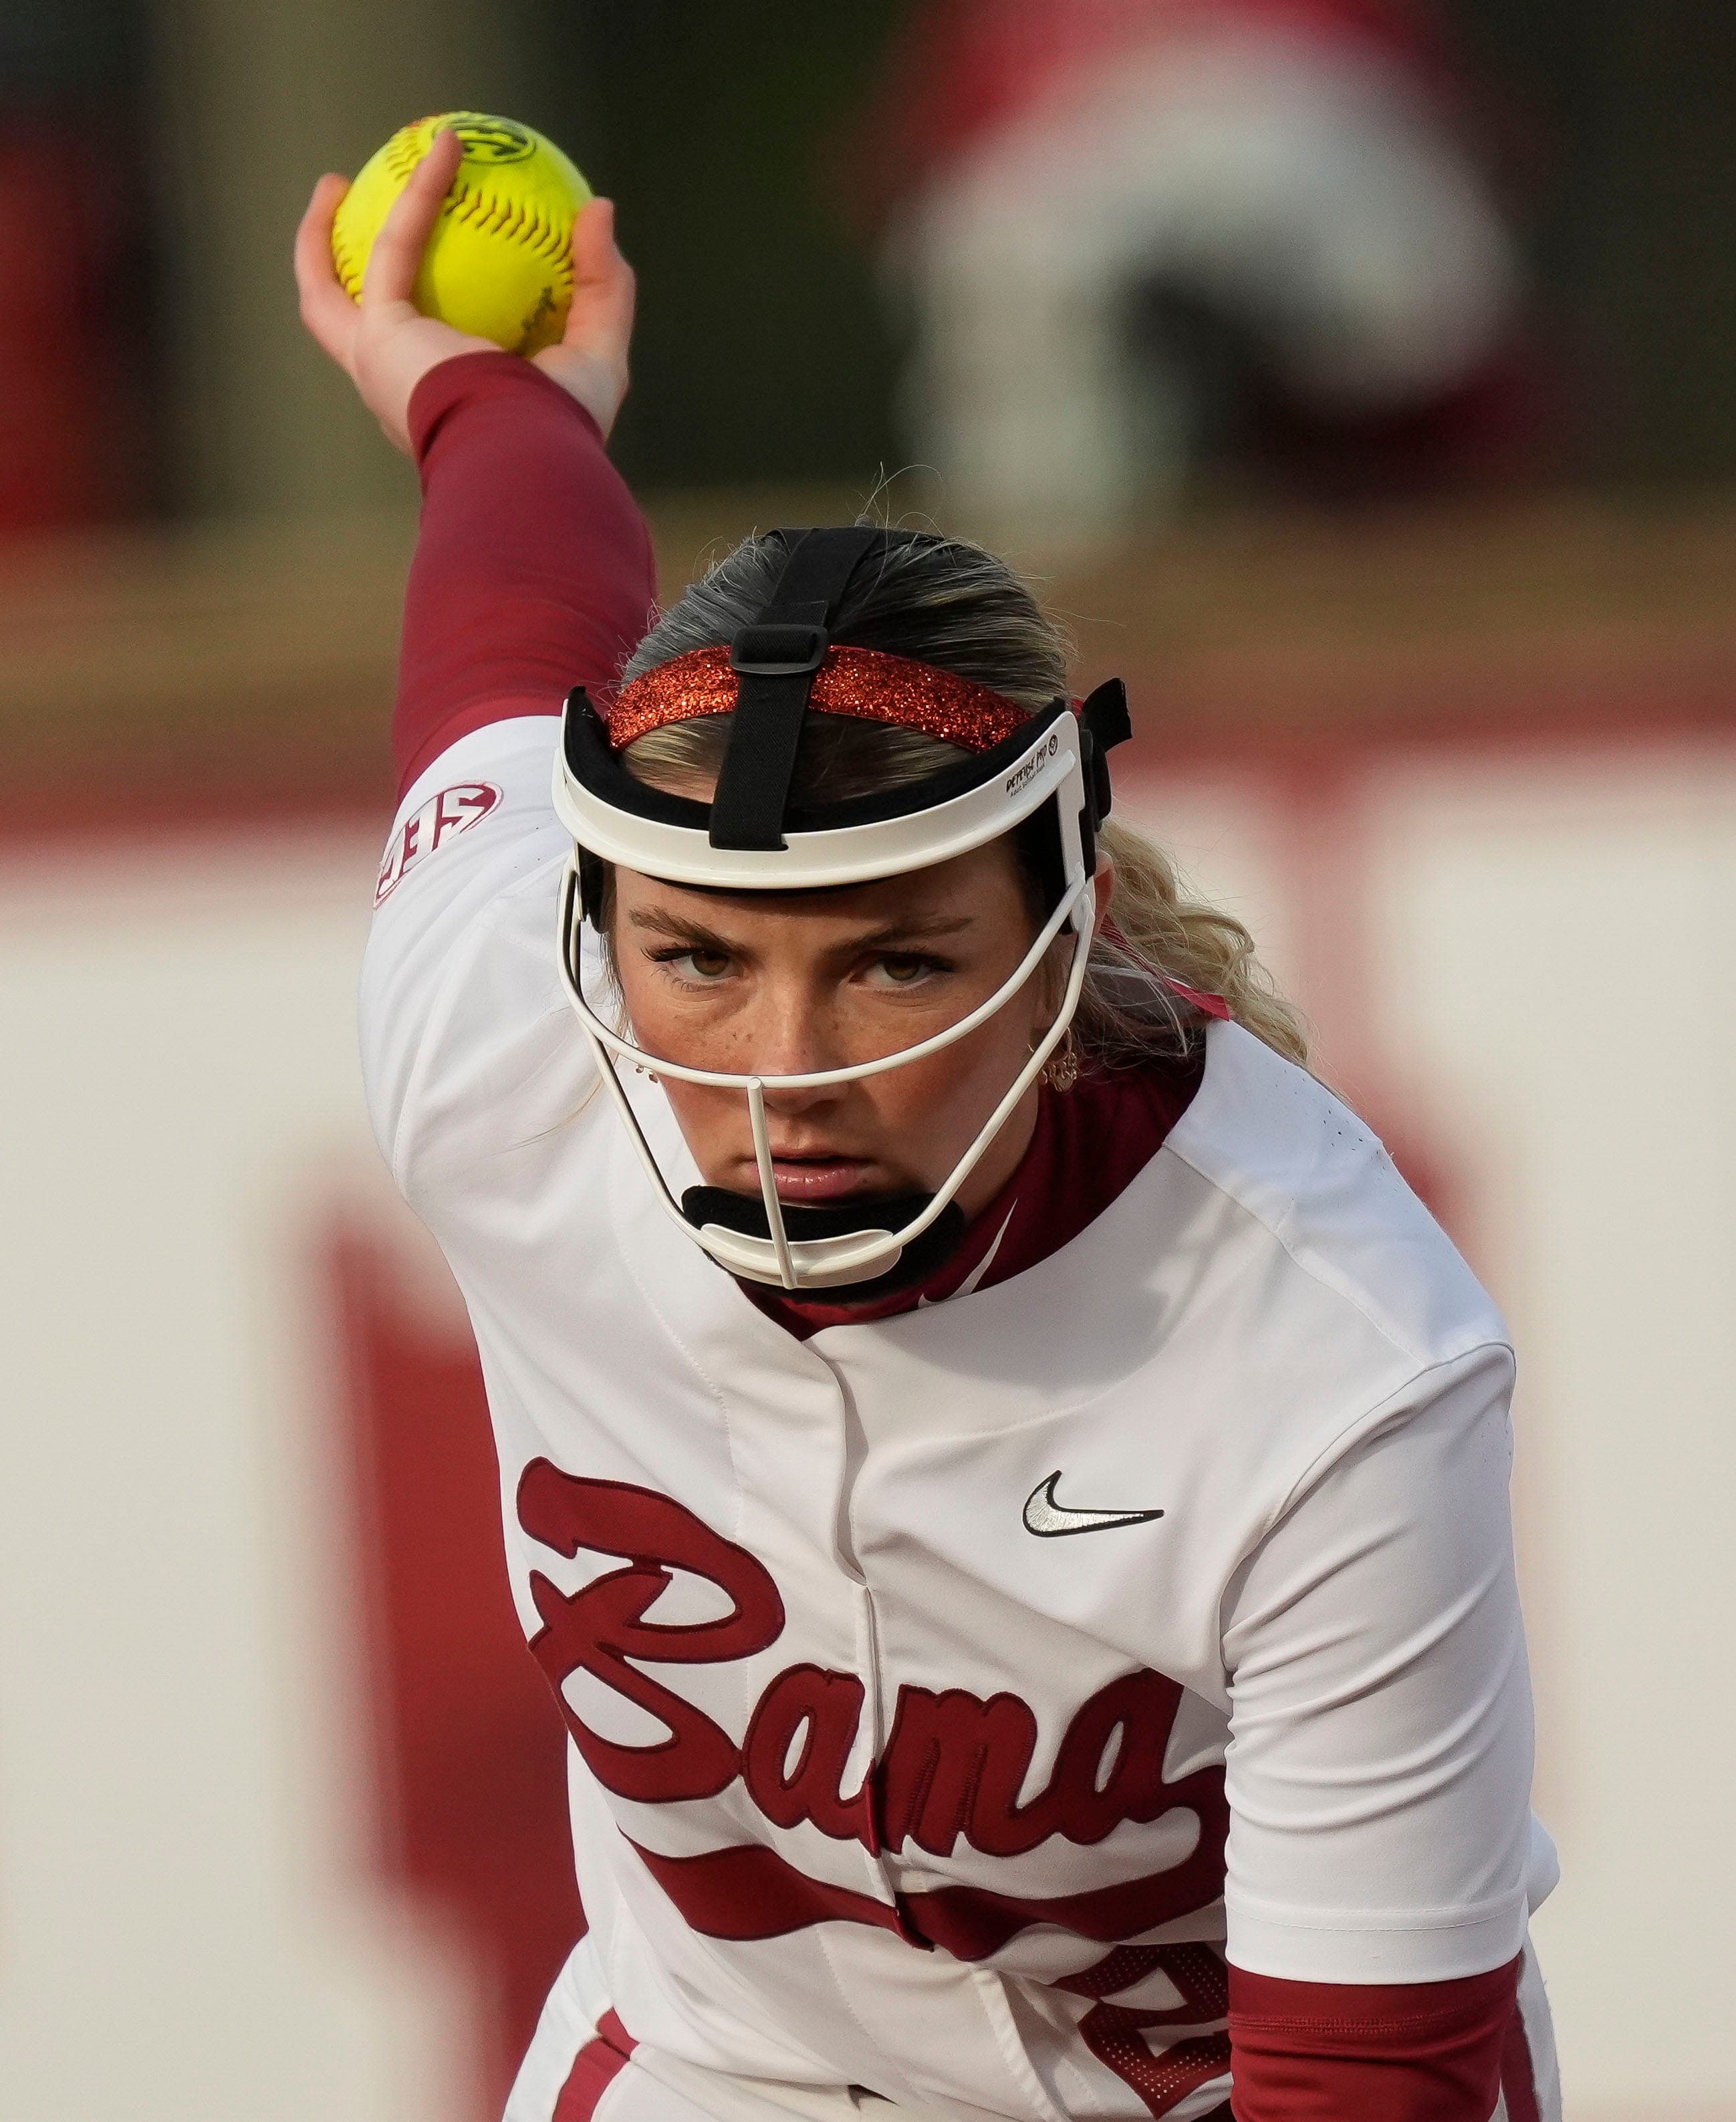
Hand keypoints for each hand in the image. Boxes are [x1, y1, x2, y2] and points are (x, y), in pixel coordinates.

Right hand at [294, 129, 634, 452]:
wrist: (527, 453)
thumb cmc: (564, 424)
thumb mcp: (597, 352)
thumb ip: (601, 283)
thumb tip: (599, 207)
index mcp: (440, 405)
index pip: (421, 357)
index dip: (420, 312)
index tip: (437, 268)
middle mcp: (399, 391)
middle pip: (346, 330)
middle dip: (333, 280)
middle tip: (346, 225)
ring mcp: (379, 367)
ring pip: (326, 298)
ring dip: (321, 238)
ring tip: (334, 182)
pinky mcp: (379, 339)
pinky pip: (394, 246)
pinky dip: (420, 193)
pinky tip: (445, 148)